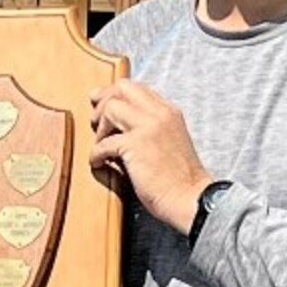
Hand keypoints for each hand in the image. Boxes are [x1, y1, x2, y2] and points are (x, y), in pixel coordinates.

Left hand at [89, 75, 210, 232]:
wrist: (191, 199)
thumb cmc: (180, 180)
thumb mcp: (169, 142)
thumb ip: (149, 130)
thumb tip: (118, 128)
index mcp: (169, 112)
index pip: (136, 88)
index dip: (115, 95)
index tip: (103, 107)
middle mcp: (160, 113)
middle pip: (122, 88)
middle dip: (103, 102)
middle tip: (95, 123)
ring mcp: (148, 127)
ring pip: (110, 108)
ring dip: (99, 128)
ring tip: (100, 146)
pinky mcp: (136, 146)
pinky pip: (104, 142)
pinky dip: (96, 154)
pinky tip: (99, 163)